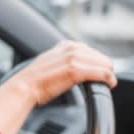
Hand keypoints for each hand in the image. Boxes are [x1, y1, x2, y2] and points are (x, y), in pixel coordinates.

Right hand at [0, 41, 115, 133]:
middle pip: (99, 56)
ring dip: (109, 73)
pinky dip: (108, 78)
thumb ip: (64, 62)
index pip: (91, 50)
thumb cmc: (34, 82)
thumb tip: (76, 70)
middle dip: (105, 67)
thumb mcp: (50, 65)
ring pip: (103, 63)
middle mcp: (70, 48)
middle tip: (107, 79)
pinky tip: (110, 84)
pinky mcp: (74, 70)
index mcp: (64, 45)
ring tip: (110, 82)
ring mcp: (72, 58)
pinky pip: (100, 72)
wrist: (23, 88)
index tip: (100, 71)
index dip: (97, 61)